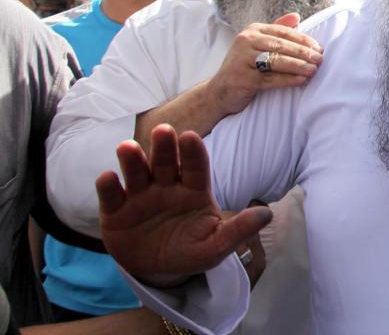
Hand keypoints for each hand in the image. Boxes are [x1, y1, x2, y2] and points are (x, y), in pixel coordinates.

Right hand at [96, 124, 272, 286]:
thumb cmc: (191, 250)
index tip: (191, 137)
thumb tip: (267, 215)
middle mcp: (166, 186)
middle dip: (164, 147)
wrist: (158, 270)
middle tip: (163, 131)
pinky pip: (111, 195)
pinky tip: (108, 179)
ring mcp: (139, 196)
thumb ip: (239, 230)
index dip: (193, 152)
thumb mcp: (216, 246)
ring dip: (132, 159)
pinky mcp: (115, 211)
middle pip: (165, 162)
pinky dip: (108, 187)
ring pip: (136, 172)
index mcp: (193, 190)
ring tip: (127, 148)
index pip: (196, 167)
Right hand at [207, 13, 323, 115]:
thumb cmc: (245, 67)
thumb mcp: (258, 45)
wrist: (220, 90)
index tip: (319, 48)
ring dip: (298, 65)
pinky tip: (301, 80)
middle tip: (320, 59)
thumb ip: (276, 31)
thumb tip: (296, 16)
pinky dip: (287, 79)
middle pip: (281, 45)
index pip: (283, 32)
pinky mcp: (242, 78)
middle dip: (303, 52)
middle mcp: (245, 41)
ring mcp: (242, 59)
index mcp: (252, 30)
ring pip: (276, 61)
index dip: (303, 40)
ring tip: (314, 70)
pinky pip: (270, 78)